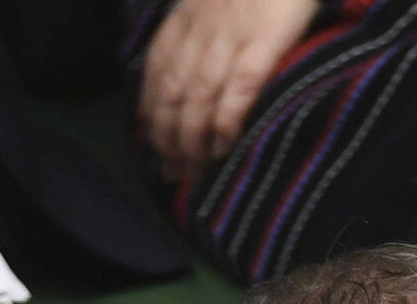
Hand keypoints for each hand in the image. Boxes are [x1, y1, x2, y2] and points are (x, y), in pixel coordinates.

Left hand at [137, 0, 323, 173]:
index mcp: (187, 17)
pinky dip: (228, 119)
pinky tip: (226, 145)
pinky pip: (239, 87)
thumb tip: (190, 70)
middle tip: (174, 173)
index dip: (153, 113)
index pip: (158, 73)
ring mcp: (231, 36)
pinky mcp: (263, 42)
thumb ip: (202, 24)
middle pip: (175, 92)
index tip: (154, 147)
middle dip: (170, 136)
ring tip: (196, 170)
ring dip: (193, 138)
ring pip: (200, 96)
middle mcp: (201, 30)